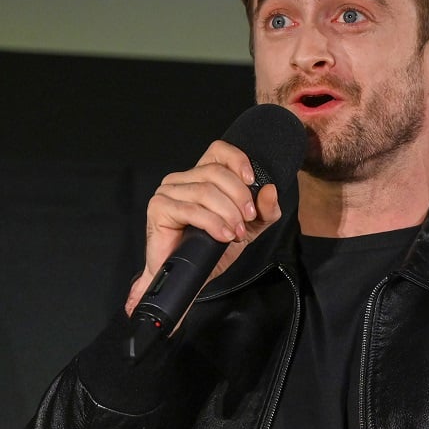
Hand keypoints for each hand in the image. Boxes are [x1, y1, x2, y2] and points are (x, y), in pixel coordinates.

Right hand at [124, 140, 281, 318]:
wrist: (191, 277)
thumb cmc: (212, 250)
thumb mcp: (249, 228)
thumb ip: (264, 210)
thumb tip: (270, 190)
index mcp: (201, 176)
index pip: (219, 150)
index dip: (237, 160)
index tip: (252, 180)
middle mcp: (183, 179)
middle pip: (216, 172)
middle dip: (239, 197)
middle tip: (247, 219)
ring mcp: (168, 191)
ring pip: (206, 191)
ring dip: (228, 213)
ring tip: (236, 232)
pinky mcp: (159, 207)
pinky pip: (192, 209)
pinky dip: (213, 223)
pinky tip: (223, 235)